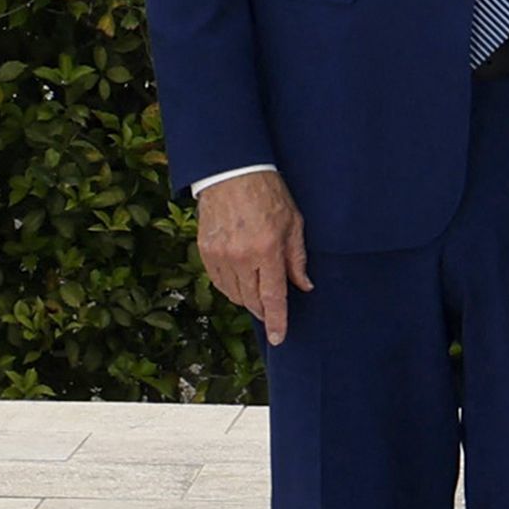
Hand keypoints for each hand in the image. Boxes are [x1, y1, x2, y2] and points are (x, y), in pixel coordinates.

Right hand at [195, 170, 310, 345]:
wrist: (231, 170)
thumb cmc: (267, 192)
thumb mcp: (293, 222)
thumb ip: (297, 258)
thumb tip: (303, 285)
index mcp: (267, 249)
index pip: (273, 298)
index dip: (277, 321)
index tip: (279, 338)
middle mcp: (241, 256)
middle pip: (252, 301)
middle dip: (264, 310)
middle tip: (271, 309)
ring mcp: (220, 254)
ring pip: (234, 294)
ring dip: (247, 298)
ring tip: (256, 287)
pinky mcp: (205, 250)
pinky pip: (218, 282)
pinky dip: (230, 286)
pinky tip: (240, 278)